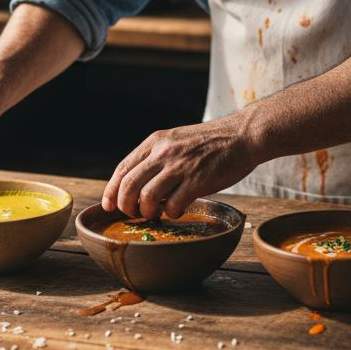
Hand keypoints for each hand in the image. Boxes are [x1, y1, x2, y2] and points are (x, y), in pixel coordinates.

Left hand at [102, 115, 262, 219]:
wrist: (242, 136)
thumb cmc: (210, 142)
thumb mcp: (176, 140)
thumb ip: (157, 157)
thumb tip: (139, 184)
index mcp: (155, 142)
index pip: (123, 168)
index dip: (111, 190)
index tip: (108, 205)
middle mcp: (163, 152)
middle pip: (129, 185)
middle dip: (125, 206)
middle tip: (132, 213)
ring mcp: (180, 166)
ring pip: (147, 197)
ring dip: (147, 212)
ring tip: (156, 213)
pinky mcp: (197, 180)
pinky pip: (172, 205)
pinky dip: (170, 213)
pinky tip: (178, 210)